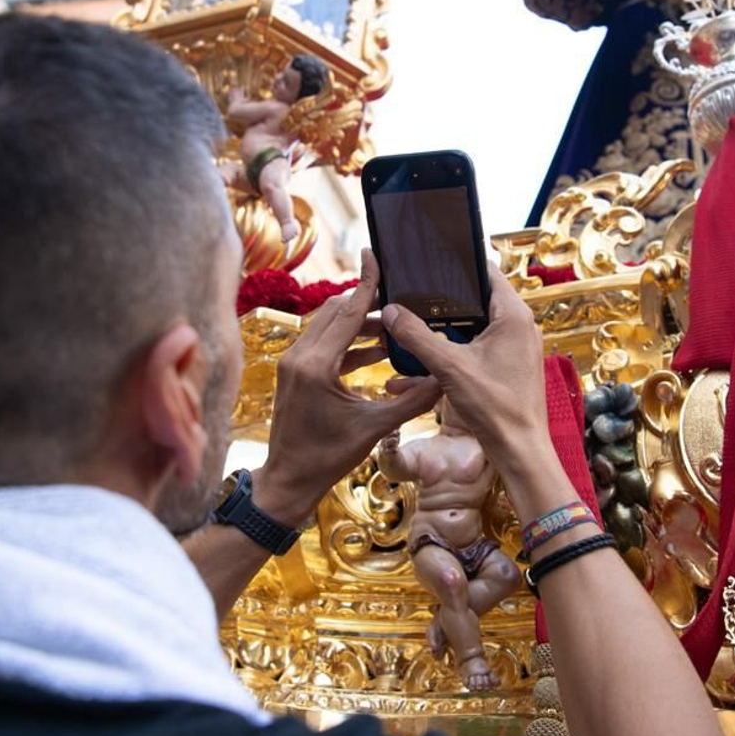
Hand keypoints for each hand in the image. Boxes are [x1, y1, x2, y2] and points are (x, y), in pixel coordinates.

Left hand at [260, 251, 440, 521]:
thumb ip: (411, 400)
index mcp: (316, 366)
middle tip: (398, 297)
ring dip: (358, 323)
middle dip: (366, 302)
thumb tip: (445, 380)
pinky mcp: (294, 372)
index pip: (347, 313)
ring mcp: (293, 363)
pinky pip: (322, 344)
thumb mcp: (374, 428)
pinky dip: (347, 342)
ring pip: (328, 325)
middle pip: (335, 311)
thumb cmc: (327, 458)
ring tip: (392, 327)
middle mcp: (300, 356)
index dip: (366, 284)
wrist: (289, 480)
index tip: (375, 255)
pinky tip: (374, 350)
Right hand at [380, 266, 549, 474]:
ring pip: (475, 324)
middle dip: (445, 300)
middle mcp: (520, 325)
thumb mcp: (449, 367)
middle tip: (413, 296)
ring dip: (448, 327)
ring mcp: (516, 345)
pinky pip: (479, 345)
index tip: (429, 263)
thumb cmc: (497, 408)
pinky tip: (429, 358)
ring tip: (416, 326)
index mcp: (513, 315)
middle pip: (476, 298)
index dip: (457, 265)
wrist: (519, 450)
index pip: (485, 271)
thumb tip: (391, 311)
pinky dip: (457, 348)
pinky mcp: (510, 364)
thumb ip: (417, 336)